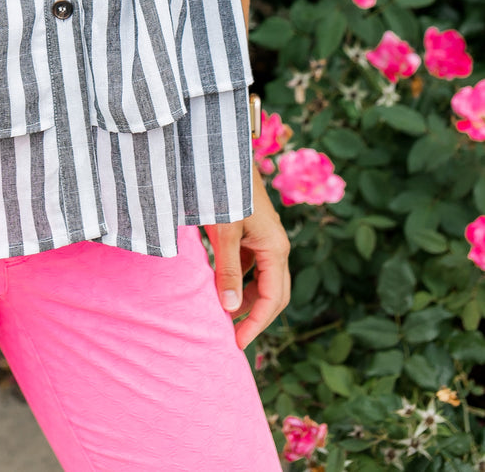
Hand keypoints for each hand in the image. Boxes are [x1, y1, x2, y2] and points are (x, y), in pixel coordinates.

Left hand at [202, 166, 290, 349]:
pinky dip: (239, 280)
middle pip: (274, 293)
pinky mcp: (253, 232)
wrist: (220, 154)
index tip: (237, 344)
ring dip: (248, 299)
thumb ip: (227, 270)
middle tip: (234, 337)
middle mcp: (276, 245)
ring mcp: (265, 238)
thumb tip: (230, 309)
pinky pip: (251, 265)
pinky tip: (221, 285)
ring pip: (263, 280)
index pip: (273, 298)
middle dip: (257, 317)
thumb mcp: (224, 232)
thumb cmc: (223, 190)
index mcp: (276, 248)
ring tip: (224, 316)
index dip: (256, 324)